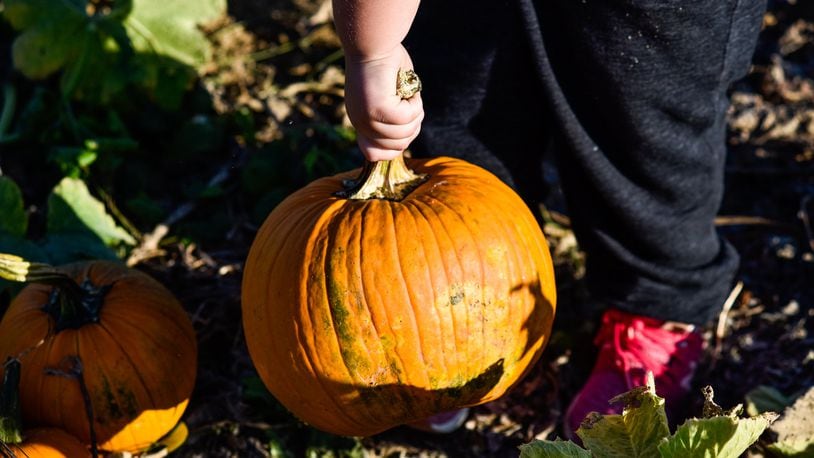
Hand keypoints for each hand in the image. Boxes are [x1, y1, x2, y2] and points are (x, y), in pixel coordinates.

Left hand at [344, 44, 423, 160]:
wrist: (372, 41)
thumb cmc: (384, 61)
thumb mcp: (389, 95)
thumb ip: (394, 118)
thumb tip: (407, 133)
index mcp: (360, 121)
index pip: (374, 154)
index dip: (396, 145)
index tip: (406, 124)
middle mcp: (360, 123)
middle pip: (397, 147)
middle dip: (412, 127)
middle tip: (413, 104)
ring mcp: (367, 118)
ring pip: (404, 133)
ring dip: (415, 113)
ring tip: (410, 94)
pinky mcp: (378, 109)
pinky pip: (409, 117)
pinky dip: (415, 103)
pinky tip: (409, 87)